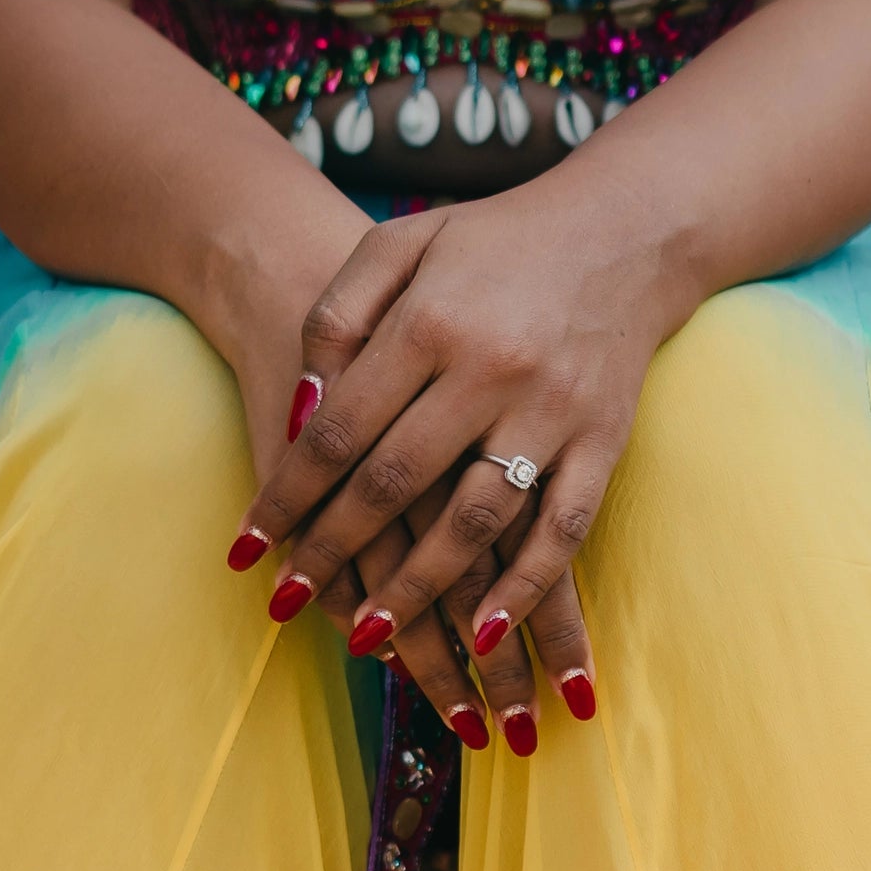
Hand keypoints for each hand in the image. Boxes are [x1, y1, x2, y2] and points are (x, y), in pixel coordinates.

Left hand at [235, 184, 686, 736]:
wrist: (624, 231)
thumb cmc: (492, 243)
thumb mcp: (400, 245)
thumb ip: (340, 318)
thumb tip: (301, 413)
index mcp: (429, 321)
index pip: (340, 429)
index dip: (289, 495)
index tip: (247, 550)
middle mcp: (489, 370)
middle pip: (395, 483)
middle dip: (333, 552)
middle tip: (286, 604)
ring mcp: (550, 411)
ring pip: (474, 520)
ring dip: (419, 590)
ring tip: (368, 638)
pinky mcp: (602, 441)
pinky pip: (561, 530)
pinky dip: (524, 589)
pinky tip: (482, 634)